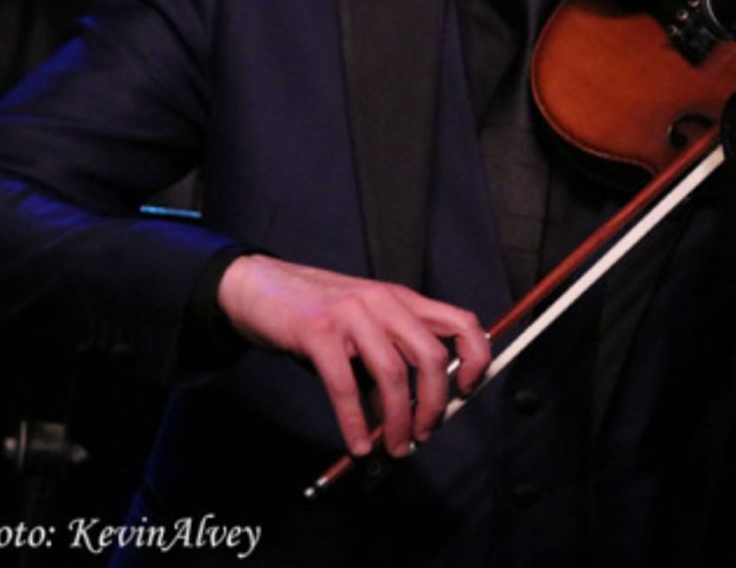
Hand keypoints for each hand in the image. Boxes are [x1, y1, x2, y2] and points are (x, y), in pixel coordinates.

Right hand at [217, 254, 488, 457]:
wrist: (260, 287)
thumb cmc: (319, 313)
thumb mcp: (367, 322)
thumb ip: (393, 351)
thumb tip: (420, 407)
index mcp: (402, 300)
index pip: (461, 322)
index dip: (475, 357)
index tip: (467, 391)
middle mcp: (384, 302)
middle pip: (430, 355)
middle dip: (434, 403)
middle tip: (425, 434)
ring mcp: (351, 314)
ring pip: (392, 374)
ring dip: (398, 420)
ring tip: (396, 448)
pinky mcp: (318, 332)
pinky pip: (345, 385)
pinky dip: (355, 422)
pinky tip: (359, 444)